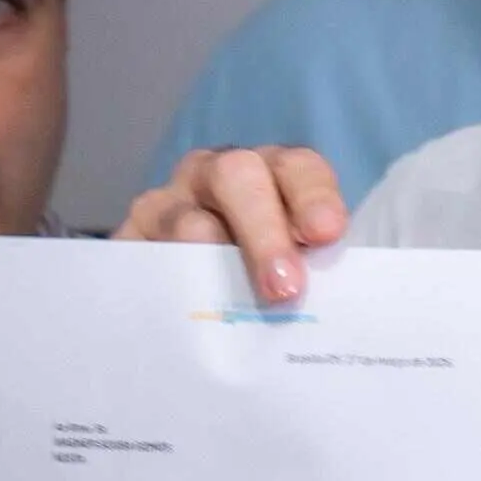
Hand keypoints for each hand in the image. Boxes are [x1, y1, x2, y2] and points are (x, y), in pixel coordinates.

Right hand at [117, 145, 347, 304]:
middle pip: (237, 176)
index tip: (326, 235)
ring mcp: (168, 204)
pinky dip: (166, 282)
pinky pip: (142, 255)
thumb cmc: (262, 286)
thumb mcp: (299, 269)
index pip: (297, 168)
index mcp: (272, 175)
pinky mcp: (129, 241)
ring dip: (213, 258)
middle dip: (264, 231)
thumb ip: (321, 273)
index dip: (313, 196)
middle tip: (285, 288)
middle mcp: (217, 176)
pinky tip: (185, 312)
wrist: (189, 309)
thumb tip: (351, 302)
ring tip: (230, 301)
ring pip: (186, 218)